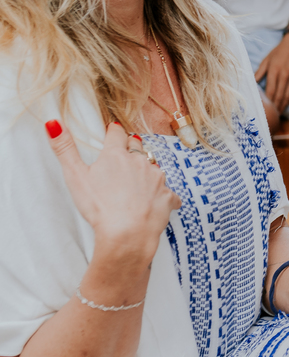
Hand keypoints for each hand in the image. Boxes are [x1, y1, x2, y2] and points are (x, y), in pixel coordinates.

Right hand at [47, 121, 180, 258]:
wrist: (127, 232)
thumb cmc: (99, 206)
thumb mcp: (75, 176)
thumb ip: (64, 149)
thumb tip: (53, 123)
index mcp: (117, 156)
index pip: (117, 134)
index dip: (114, 132)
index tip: (113, 130)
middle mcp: (140, 162)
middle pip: (137, 147)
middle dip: (131, 148)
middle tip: (124, 153)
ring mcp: (157, 178)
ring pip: (153, 168)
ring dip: (146, 171)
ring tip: (137, 182)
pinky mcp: (168, 196)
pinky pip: (168, 193)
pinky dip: (162, 196)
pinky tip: (156, 203)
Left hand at [255, 32, 288, 113]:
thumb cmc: (278, 52)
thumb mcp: (266, 60)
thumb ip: (259, 73)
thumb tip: (251, 83)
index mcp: (275, 71)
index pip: (271, 91)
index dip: (268, 102)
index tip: (264, 109)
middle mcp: (285, 75)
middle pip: (280, 96)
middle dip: (275, 107)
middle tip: (271, 115)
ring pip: (288, 96)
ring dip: (283, 106)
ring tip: (278, 112)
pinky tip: (287, 104)